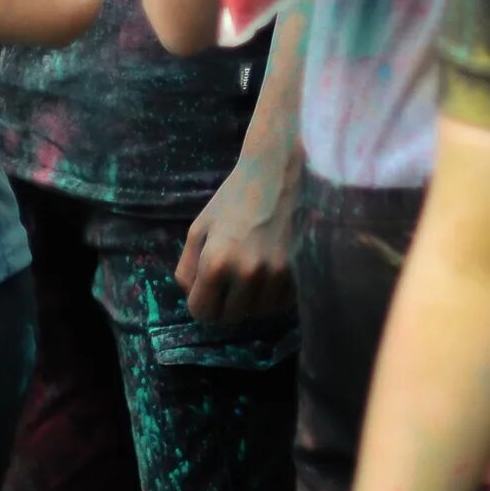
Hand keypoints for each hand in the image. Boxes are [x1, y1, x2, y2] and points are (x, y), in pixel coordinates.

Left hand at [177, 148, 297, 324]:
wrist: (280, 173)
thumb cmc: (234, 198)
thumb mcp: (199, 228)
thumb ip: (188, 268)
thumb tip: (191, 296)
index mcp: (217, 263)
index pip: (203, 312)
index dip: (201, 304)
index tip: (205, 291)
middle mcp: (248, 275)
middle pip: (230, 317)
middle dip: (224, 303)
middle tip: (228, 280)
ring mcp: (278, 276)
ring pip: (258, 313)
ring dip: (250, 300)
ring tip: (250, 271)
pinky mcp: (301, 273)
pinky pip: (281, 303)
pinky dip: (273, 294)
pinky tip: (270, 270)